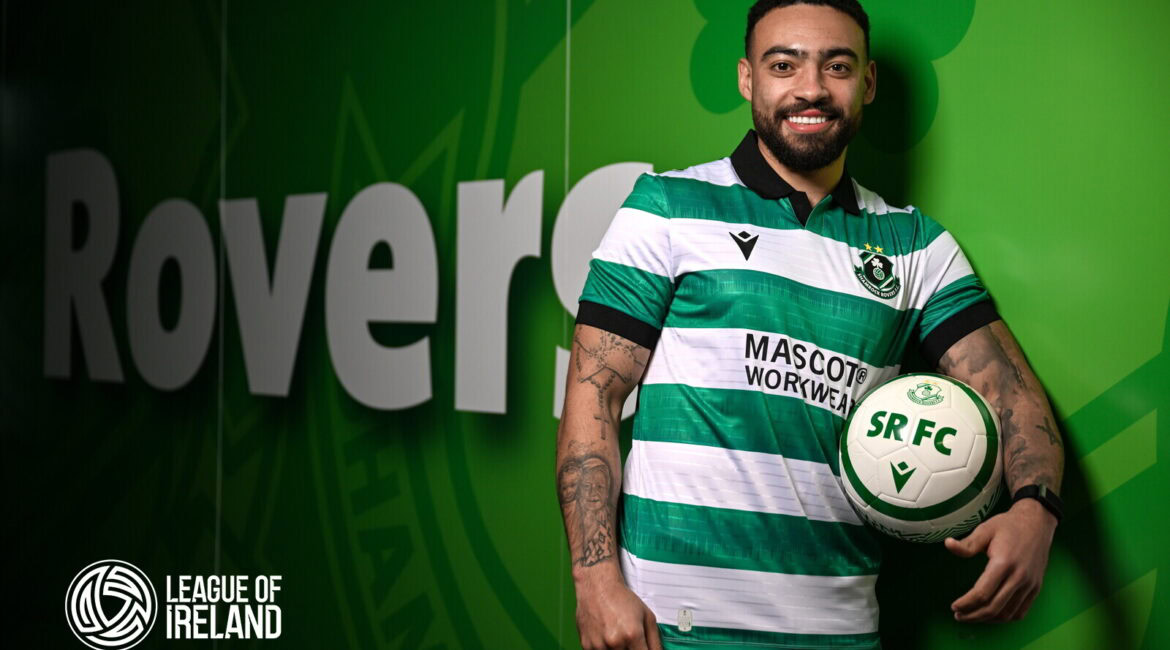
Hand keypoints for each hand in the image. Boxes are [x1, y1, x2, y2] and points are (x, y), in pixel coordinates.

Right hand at [575, 577, 662, 649]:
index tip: (642, 649)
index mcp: (632, 635)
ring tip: (617, 635)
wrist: (597, 586)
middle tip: (629, 640)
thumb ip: (655, 641)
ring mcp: (599, 645)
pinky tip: (606, 636)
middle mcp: (615, 642)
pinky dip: (604, 649)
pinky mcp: (586, 645)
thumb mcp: (647, 616)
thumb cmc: (621, 599)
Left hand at [944, 498, 1057, 622]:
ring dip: (988, 619)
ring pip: (1008, 613)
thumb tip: (948, 544)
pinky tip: (991, 615)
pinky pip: (1021, 611)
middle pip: (994, 607)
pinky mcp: (1036, 588)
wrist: (1037, 523)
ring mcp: (1030, 584)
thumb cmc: (1008, 526)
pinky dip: (1005, 617)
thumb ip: (967, 543)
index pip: (983, 592)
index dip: (966, 603)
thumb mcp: (985, 530)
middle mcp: (1019, 577)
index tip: (954, 606)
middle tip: (959, 615)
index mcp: (1004, 562)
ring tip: (972, 617)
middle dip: (974, 615)